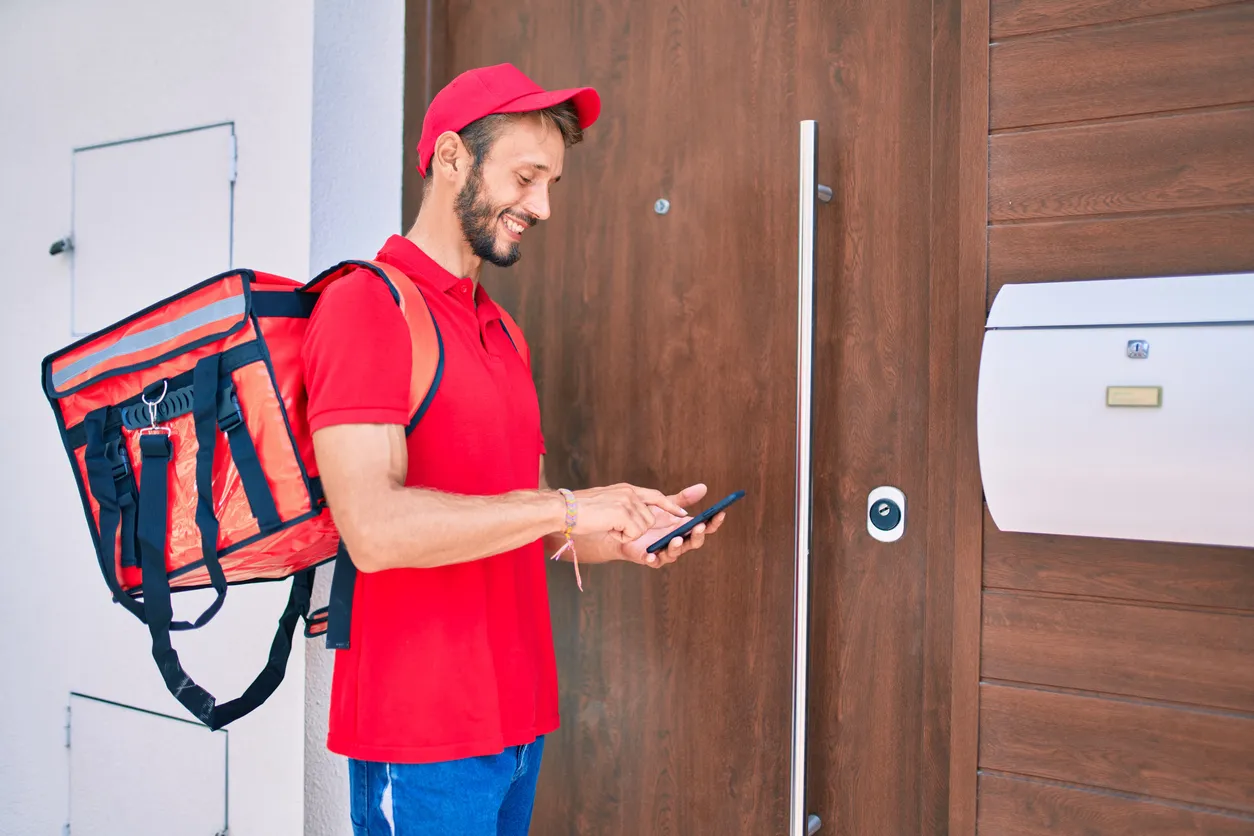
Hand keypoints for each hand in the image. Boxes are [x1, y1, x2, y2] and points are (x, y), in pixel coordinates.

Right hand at [567, 483, 689, 543]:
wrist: (563, 509)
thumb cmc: (579, 511)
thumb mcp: (607, 503)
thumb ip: (623, 505)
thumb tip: (632, 518)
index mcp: (626, 489)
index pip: (656, 496)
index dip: (670, 506)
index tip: (682, 514)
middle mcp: (630, 493)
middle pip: (650, 519)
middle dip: (636, 529)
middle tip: (613, 526)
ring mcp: (628, 502)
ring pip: (643, 527)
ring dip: (626, 533)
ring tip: (608, 525)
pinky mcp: (625, 512)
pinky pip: (634, 533)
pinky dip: (621, 536)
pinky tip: (607, 528)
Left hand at [617, 483, 726, 568]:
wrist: (624, 525)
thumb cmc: (647, 516)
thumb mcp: (666, 504)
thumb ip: (684, 498)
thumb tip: (703, 487)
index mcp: (684, 528)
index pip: (705, 527)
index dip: (714, 522)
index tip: (721, 513)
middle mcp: (678, 541)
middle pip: (693, 542)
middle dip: (698, 535)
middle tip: (699, 526)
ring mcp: (664, 551)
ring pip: (675, 553)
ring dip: (677, 547)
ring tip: (676, 539)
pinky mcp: (648, 557)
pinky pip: (653, 561)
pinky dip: (653, 559)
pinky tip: (651, 555)